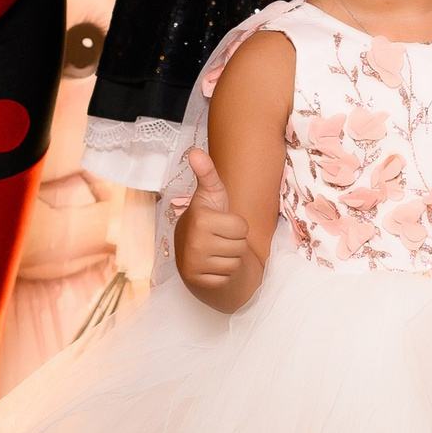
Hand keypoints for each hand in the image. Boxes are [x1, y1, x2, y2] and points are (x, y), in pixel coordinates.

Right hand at [175, 148, 251, 289]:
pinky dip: (222, 273)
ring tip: (216, 249)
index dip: (236, 225)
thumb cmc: (207, 216)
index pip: (242, 227)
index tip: (221, 222)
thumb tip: (195, 151)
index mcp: (201, 219)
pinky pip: (226, 278)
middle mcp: (195, 243)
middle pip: (241, 246)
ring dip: (229, 257)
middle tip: (219, 236)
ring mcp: (195, 264)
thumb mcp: (210, 193)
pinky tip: (211, 263)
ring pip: (235, 263)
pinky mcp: (198, 281)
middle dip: (234, 241)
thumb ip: (207, 173)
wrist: (189, 248)